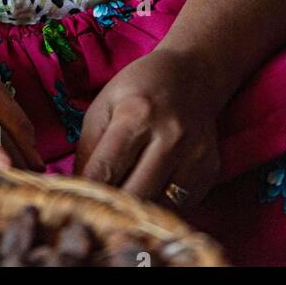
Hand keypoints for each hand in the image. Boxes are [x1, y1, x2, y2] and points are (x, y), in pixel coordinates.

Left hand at [72, 48, 223, 206]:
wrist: (191, 76)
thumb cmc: (139, 90)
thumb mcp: (104, 106)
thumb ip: (88, 149)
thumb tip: (77, 191)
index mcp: (137, 114)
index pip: (105, 170)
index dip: (86, 192)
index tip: (76, 205)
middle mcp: (171, 136)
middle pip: (133, 195)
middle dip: (111, 207)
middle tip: (98, 209)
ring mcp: (194, 155)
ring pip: (157, 206)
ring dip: (136, 209)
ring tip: (124, 198)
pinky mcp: (209, 171)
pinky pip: (179, 206)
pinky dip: (159, 204)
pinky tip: (150, 188)